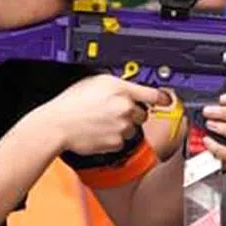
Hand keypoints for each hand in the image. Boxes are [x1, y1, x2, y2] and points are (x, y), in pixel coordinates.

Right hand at [44, 75, 169, 157]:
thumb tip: (130, 87)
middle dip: (133, 113)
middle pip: (143, 113)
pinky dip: (114, 139)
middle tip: (113, 112)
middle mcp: (125, 108)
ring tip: (102, 122)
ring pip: (133, 128)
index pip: (153, 94)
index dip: (163, 98)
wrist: (57, 125)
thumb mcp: (94, 82)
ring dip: (122, 126)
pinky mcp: (117, 143)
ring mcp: (122, 127)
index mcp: (120, 89)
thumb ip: (118, 84)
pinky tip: (99, 132)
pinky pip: (122, 141)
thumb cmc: (70, 104)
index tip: (167, 101)